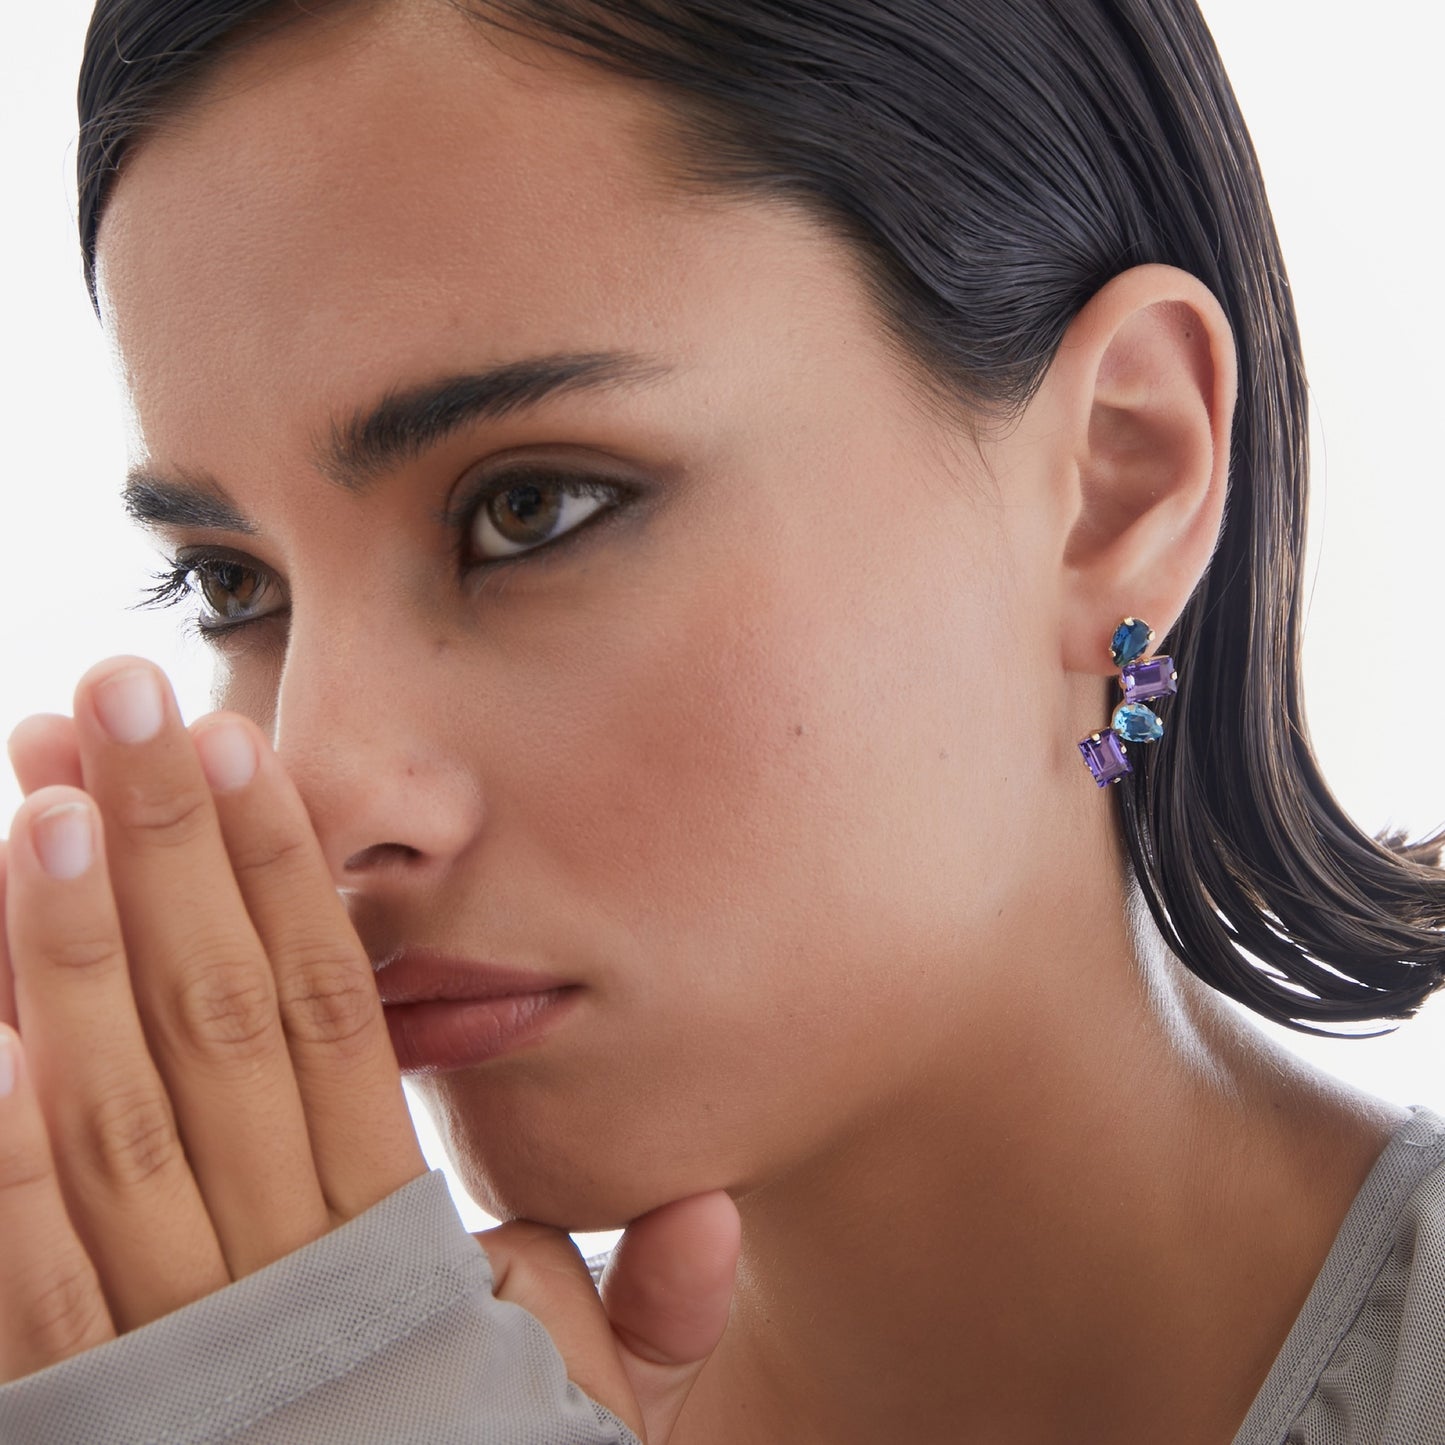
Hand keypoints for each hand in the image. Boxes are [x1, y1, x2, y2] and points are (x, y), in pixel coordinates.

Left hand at [1, 658, 738, 1441]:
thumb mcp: (586, 1405)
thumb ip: (651, 1309)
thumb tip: (716, 1206)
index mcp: (399, 1237)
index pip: (333, 1012)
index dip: (281, 874)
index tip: (239, 749)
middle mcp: (283, 1263)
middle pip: (218, 1020)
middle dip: (163, 848)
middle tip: (120, 700)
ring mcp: (175, 1336)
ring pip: (114, 1115)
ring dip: (68, 953)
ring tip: (39, 805)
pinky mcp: (89, 1405)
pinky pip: (32, 1275)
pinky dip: (3, 1159)